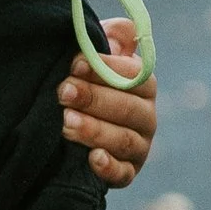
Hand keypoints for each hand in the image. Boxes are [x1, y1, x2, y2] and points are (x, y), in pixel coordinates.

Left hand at [60, 20, 155, 183]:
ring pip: (124, 140)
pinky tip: (92, 158)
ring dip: (94, 130)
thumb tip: (118, 35)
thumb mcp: (92, 57)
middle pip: (129, 108)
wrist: (67, 126)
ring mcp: (139, 147)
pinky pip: (123, 174)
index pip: (135, 75)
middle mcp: (146, 117)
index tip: (75, 64)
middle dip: (94, 99)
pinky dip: (109, 167)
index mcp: (143, 86)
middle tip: (63, 92)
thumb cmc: (82, 83)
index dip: (106, 69)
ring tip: (65, 122)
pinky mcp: (126, 173)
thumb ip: (108, 40)